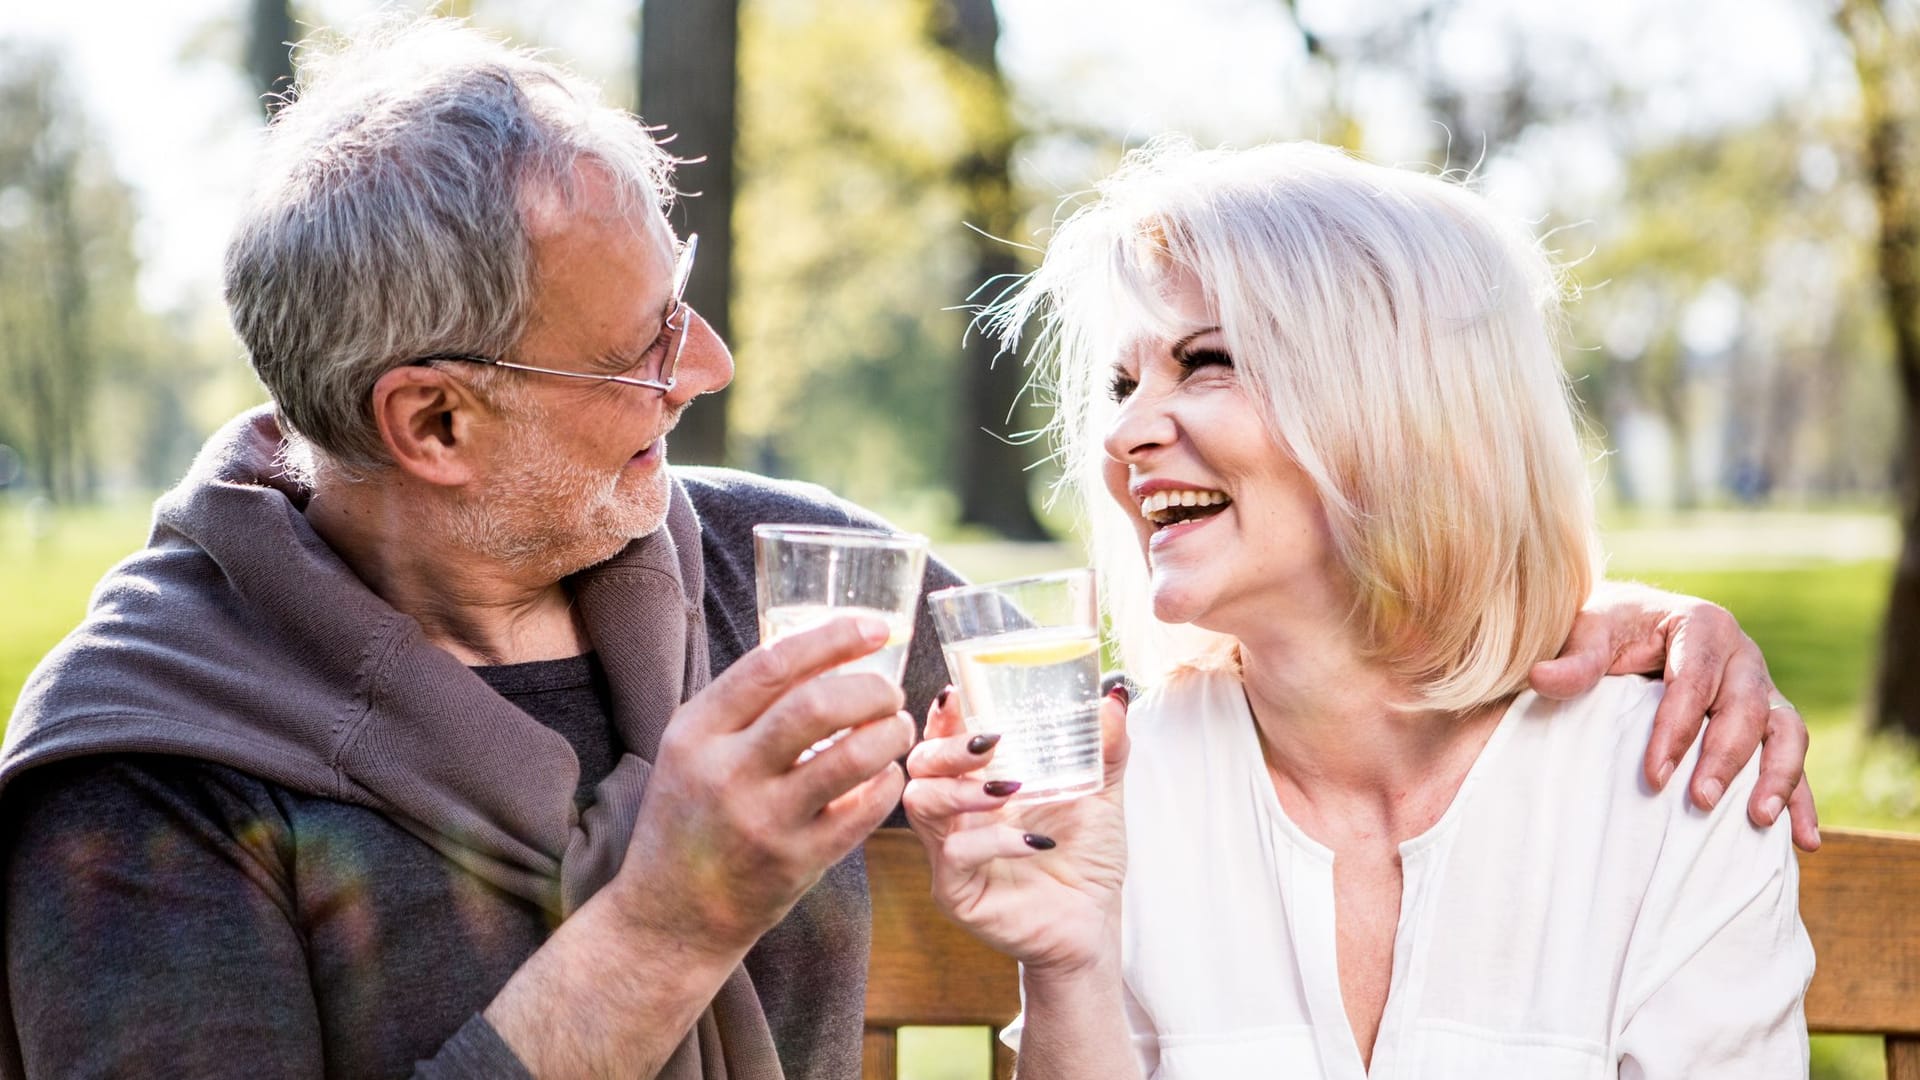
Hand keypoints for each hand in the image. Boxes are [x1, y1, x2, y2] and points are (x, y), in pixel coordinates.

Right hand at [617, 615, 915, 954]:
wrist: (669, 915)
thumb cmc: (690, 819)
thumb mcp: (691, 750)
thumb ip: (743, 705)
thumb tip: (820, 648)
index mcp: (696, 731)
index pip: (772, 664)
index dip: (833, 638)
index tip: (875, 628)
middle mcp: (726, 772)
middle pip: (816, 706)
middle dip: (870, 689)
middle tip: (889, 693)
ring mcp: (763, 821)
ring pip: (850, 757)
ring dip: (889, 733)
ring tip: (897, 729)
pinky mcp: (796, 863)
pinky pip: (864, 811)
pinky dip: (888, 783)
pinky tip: (888, 775)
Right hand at [902, 685, 1130, 974]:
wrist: (1093, 926)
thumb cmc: (1086, 861)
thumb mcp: (1099, 796)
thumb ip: (1105, 748)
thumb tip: (1114, 696)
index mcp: (979, 786)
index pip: (942, 742)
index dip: (941, 718)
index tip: (955, 694)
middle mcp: (957, 817)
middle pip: (920, 767)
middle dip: (947, 747)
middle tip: (989, 741)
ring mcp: (950, 855)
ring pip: (922, 805)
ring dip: (962, 789)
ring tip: (1010, 787)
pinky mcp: (957, 892)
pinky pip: (956, 856)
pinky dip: (993, 840)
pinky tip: (1034, 841)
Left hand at [1530, 581, 1819, 851]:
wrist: (1633, 625)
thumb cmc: (1609, 629)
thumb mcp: (1589, 632)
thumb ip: (1573, 659)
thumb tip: (1540, 677)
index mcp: (1703, 626)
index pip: (1695, 680)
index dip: (1677, 729)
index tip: (1653, 775)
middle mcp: (1742, 655)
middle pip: (1746, 707)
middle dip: (1726, 757)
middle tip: (1700, 802)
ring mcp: (1762, 689)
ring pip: (1787, 731)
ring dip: (1779, 777)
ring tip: (1760, 820)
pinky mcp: (1768, 721)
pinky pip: (1794, 758)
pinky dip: (1802, 797)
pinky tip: (1803, 840)